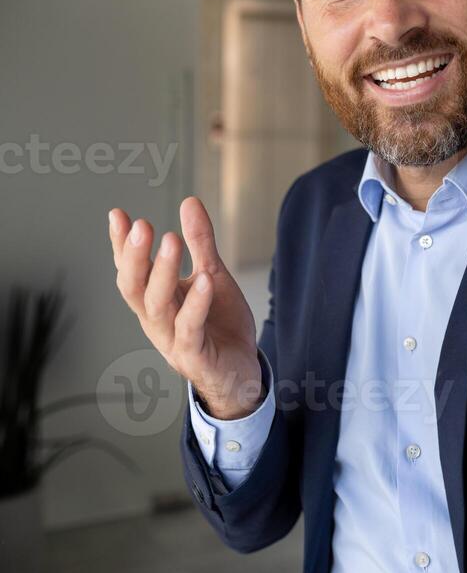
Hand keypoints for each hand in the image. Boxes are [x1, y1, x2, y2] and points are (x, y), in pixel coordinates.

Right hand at [108, 196, 262, 419]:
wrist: (241, 370)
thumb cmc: (219, 325)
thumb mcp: (211, 274)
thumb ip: (200, 242)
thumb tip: (189, 202)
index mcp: (155, 299)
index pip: (131, 269)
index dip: (121, 244)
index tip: (117, 214)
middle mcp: (156, 319)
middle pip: (133, 287)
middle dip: (133, 256)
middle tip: (141, 226)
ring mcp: (172, 339)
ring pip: (157, 306)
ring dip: (161, 272)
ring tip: (170, 240)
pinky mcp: (194, 355)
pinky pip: (190, 329)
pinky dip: (195, 304)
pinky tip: (203, 279)